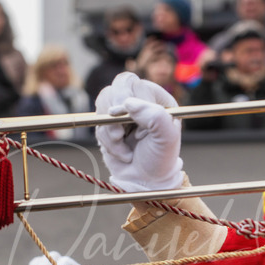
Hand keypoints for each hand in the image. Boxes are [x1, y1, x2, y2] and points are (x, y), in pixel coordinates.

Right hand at [95, 72, 183, 192]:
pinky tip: (122, 152)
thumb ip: (155, 116)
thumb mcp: (167, 138)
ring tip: (124, 147)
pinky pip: (97, 123)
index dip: (125, 99)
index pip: (132, 83)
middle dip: (113, 115)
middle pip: (114, 88)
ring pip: (102, 105)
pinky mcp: (108, 124)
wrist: (144, 182)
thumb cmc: (160, 160)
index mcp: (157, 99)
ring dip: (110, 131)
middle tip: (119, 134)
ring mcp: (122, 112)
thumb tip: (129, 104)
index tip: (128, 121)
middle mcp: (140, 101)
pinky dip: (107, 141)